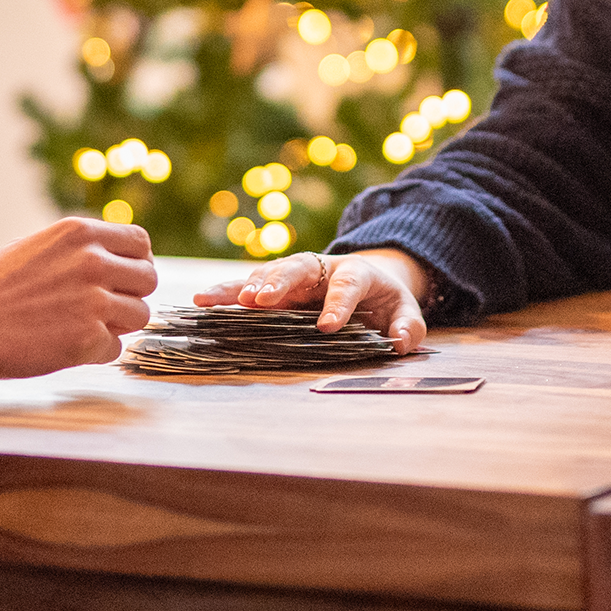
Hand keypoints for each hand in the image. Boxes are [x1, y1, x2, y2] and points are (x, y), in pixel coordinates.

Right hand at [0, 216, 157, 377]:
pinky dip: (96, 352)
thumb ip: (78, 251)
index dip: (135, 262)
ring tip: (82, 327)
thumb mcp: (37, 248)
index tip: (123, 277)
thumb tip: (114, 260)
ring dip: (117, 325)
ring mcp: (94, 301)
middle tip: (104, 307)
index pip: (139, 242)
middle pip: (147, 279)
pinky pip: (115, 348)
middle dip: (130, 295)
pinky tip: (66, 346)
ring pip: (139, 315)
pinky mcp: (89, 338)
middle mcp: (93, 262)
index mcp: (80, 234)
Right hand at [194, 247, 432, 355]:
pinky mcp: (275, 287)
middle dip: (278, 283)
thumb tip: (400, 342)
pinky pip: (248, 288)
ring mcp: (294, 276)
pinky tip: (202, 302)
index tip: (327, 326)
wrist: (366, 280)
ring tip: (216, 300)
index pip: (347, 285)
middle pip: (297, 268)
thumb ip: (408, 326)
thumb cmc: (384, 300)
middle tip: (260, 300)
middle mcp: (319, 269)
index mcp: (356, 273)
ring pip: (265, 275)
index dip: (338, 304)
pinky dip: (225, 294)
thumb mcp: (405, 311)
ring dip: (242, 287)